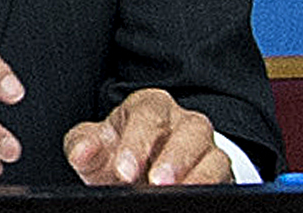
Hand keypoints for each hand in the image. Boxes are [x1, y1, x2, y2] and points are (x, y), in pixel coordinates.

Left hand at [66, 88, 235, 187]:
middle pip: (187, 130)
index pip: (147, 115)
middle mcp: (182, 121)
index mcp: (150, 106)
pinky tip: (194, 196)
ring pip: (212, 152)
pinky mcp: (219, 169)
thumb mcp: (96, 150)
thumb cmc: (118, 156)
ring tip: (176, 191)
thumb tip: (81, 152)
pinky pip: (222, 174)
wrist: (142, 174)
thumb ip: (83, 147)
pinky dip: (210, 185)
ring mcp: (205, 145)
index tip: (123, 171)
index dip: (136, 142)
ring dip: (196, 175)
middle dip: (172, 158)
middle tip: (155, 183)